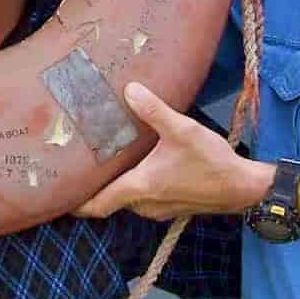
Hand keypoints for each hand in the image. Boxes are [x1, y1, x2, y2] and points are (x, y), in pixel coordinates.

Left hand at [76, 83, 271, 219]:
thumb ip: (155, 111)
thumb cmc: (212, 163)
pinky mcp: (171, 207)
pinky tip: (139, 166)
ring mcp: (158, 209)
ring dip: (116, 186)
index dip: (75, 204)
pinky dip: (135, 186)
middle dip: (94, 188)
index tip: (56, 198)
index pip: (97, 205)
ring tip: (106, 163)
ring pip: (127, 200)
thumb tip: (130, 89)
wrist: (243, 189)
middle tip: (77, 167)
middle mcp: (144, 204)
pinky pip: (144, 199)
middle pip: (108, 201)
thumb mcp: (183, 131)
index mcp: (140, 188)